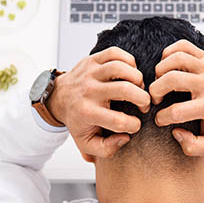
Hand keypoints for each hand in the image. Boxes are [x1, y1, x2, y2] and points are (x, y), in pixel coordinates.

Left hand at [47, 47, 150, 161]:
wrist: (59, 97)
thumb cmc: (77, 120)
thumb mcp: (86, 143)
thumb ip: (107, 149)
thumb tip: (125, 137)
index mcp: (87, 113)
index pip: (120, 121)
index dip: (134, 125)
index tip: (135, 125)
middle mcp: (89, 91)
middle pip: (125, 90)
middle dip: (143, 99)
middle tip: (145, 105)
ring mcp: (91, 72)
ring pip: (121, 68)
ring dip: (138, 78)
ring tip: (139, 87)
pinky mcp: (92, 59)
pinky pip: (115, 53)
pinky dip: (129, 60)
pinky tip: (131, 71)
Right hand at [149, 40, 203, 157]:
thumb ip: (194, 148)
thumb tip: (176, 132)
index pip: (176, 112)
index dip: (161, 118)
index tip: (160, 119)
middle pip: (172, 80)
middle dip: (154, 91)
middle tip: (154, 99)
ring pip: (175, 59)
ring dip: (160, 70)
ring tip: (159, 81)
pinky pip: (182, 46)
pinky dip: (169, 53)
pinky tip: (167, 66)